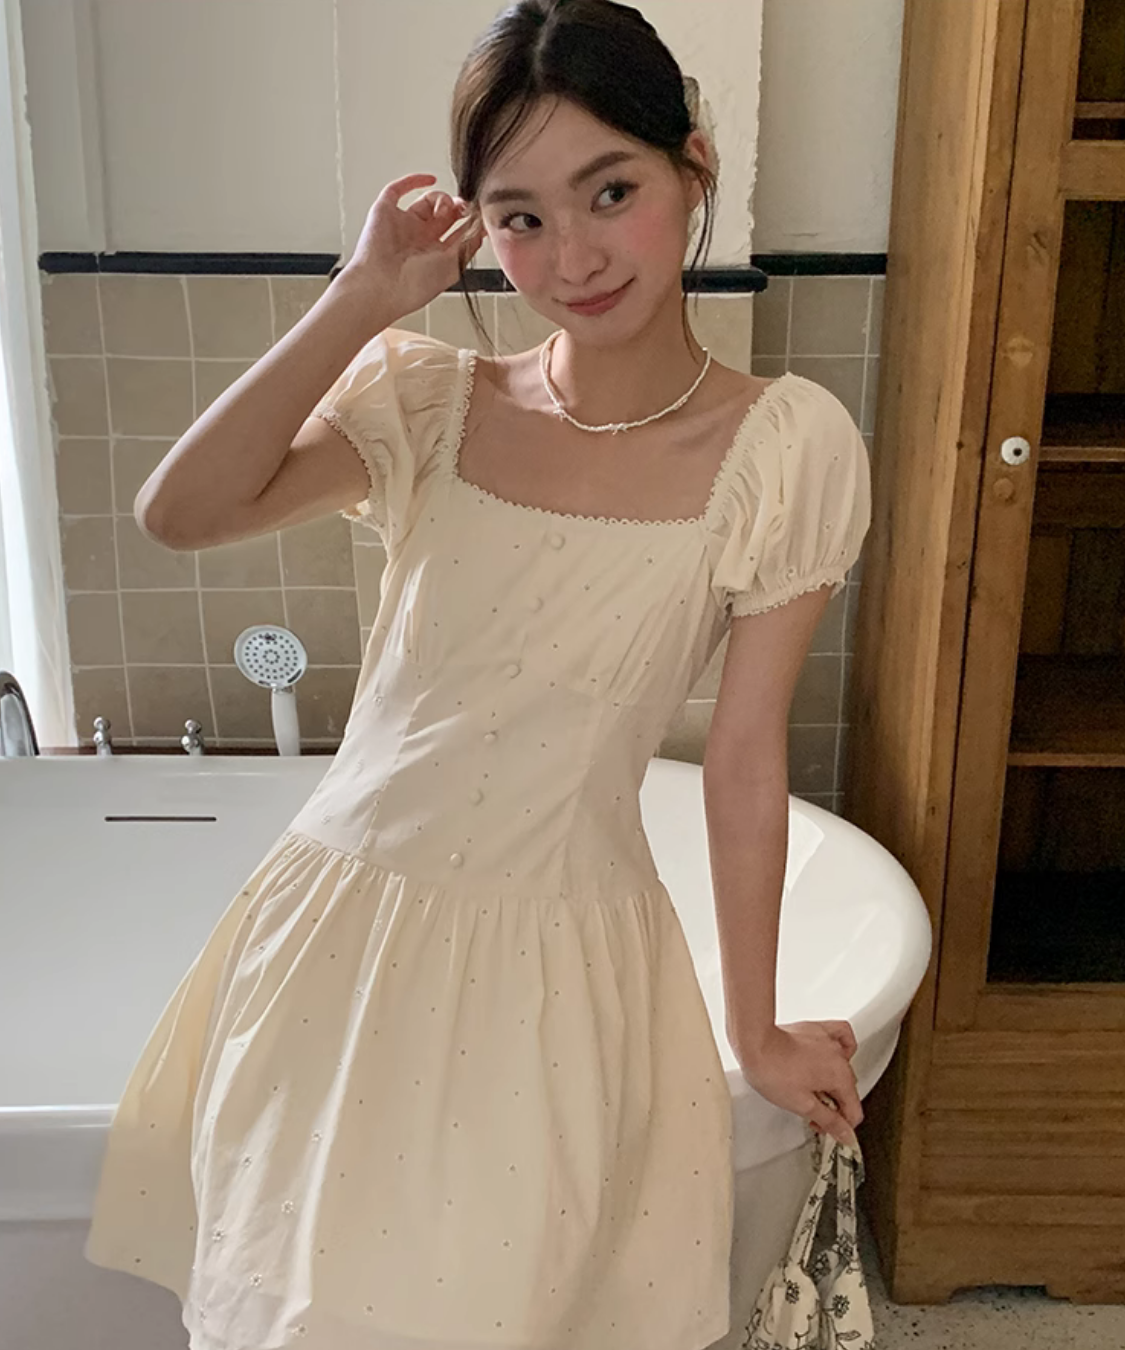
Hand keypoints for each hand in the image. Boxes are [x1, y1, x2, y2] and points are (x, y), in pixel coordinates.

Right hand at [337, 172, 485, 321]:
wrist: (381, 286)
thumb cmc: (414, 285)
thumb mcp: (453, 266)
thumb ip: (468, 245)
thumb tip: (481, 228)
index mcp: (434, 256)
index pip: (456, 233)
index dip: (469, 222)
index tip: (481, 216)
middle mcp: (419, 240)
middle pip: (444, 215)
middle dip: (458, 208)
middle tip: (466, 206)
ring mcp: (402, 224)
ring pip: (427, 201)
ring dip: (441, 199)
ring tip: (445, 207)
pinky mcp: (385, 212)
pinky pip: (397, 190)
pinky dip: (414, 181)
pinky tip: (430, 180)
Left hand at [731, 1019, 863, 1146]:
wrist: (754, 1043)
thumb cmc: (772, 1070)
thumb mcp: (802, 1106)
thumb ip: (828, 1122)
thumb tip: (846, 1135)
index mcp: (840, 1077)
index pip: (853, 1112)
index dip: (839, 1127)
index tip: (823, 1128)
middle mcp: (839, 1057)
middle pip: (847, 1091)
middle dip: (831, 1106)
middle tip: (809, 1112)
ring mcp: (829, 1041)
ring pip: (843, 1068)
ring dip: (832, 1082)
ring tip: (811, 1089)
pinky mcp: (817, 1030)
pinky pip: (840, 1036)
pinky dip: (840, 1047)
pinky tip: (830, 1055)